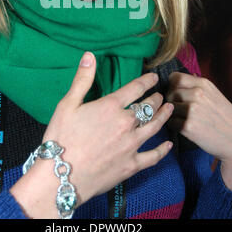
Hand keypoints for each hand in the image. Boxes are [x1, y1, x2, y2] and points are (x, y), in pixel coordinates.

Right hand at [42, 51, 173, 205]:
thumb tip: (89, 55)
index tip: (154, 77)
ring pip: (154, 127)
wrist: (61, 175)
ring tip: (170, 109)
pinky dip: (162, 150)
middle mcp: (125, 123)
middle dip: (156, 99)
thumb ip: (82, 79)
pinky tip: (168, 145)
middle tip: (160, 96)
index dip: (147, 81)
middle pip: (147, 107)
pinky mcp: (131, 165)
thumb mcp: (67, 104)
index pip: (135, 88)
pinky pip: (153, 156)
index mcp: (110, 107)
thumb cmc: (62, 137)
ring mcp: (131, 145)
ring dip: (163, 116)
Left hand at [166, 72, 231, 163]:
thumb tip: (174, 79)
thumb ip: (194, 85)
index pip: (175, 77)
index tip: (176, 92)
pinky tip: (186, 127)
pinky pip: (171, 122)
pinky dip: (175, 125)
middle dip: (172, 100)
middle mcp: (197, 94)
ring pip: (169, 107)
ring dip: (173, 113)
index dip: (172, 85)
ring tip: (184, 118)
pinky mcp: (188, 126)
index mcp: (203, 84)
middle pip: (169, 93)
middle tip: (181, 108)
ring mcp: (192, 110)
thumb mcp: (212, 92)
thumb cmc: (223, 115)